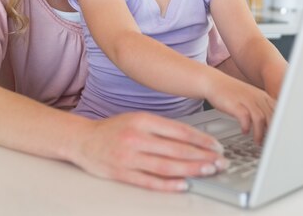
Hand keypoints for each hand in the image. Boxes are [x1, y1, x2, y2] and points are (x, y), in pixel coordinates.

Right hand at [68, 112, 228, 190]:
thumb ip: (162, 128)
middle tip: (219, 162)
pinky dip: (168, 184)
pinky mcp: (122, 174)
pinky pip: (149, 181)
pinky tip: (183, 184)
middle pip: (176, 149)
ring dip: (191, 170)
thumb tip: (191, 139)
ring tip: (208, 172)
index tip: (216, 146)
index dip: (201, 139)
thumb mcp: (138, 119)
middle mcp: (136, 137)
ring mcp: (129, 157)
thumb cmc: (114, 129)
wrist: (82, 140)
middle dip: (202, 156)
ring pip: (166, 166)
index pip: (179, 131)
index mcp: (143, 120)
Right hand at [203, 70, 275, 143]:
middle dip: (272, 132)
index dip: (279, 125)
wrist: (213, 82)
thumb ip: (260, 108)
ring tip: (257, 141)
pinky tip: (244, 131)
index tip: (278, 136)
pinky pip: (245, 117)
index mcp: (262, 96)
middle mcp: (256, 97)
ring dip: (260, 133)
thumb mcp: (250, 98)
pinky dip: (247, 126)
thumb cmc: (231, 93)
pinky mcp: (235, 103)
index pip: (277, 111)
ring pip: (260, 118)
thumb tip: (269, 124)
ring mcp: (246, 99)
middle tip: (270, 143)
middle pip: (271, 116)